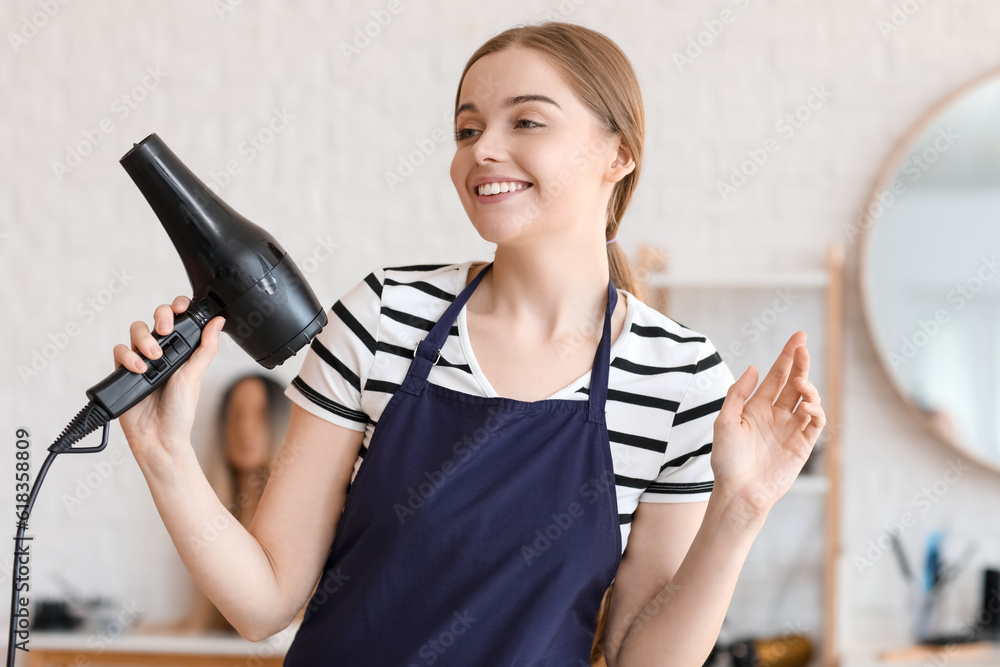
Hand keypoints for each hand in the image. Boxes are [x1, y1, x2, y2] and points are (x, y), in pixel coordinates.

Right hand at [112, 296, 225, 463]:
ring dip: (144, 340)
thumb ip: (206, 348)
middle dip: (159, 317)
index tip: (180, 307)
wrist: (159, 438)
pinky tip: (140, 370)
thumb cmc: (180, 411)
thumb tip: (218, 322)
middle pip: (153, 319)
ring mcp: (141, 361)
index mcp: (181, 351)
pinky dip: (128, 357)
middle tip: (165, 330)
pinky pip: (119, 352)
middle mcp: (161, 353)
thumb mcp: (195, 376)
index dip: (176, 307)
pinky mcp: (124, 372)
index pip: (177, 320)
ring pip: (135, 332)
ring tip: (154, 358)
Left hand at [711, 331, 825, 522]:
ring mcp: (790, 429)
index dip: (788, 356)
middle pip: (794, 382)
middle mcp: (776, 415)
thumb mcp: (724, 421)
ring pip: (807, 400)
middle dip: (800, 363)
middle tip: (803, 345)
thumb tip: (753, 368)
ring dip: (807, 387)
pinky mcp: (802, 446)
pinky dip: (816, 411)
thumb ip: (737, 394)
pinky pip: (815, 423)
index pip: (776, 376)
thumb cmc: (727, 460)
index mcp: (757, 407)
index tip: (799, 337)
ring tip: (800, 383)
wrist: (738, 492)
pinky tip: (807, 405)